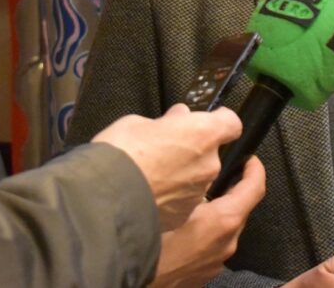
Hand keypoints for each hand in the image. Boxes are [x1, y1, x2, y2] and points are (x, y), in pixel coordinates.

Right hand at [91, 103, 243, 230]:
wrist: (102, 201)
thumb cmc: (119, 153)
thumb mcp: (137, 124)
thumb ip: (166, 122)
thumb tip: (179, 117)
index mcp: (203, 134)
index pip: (231, 123)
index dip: (220, 121)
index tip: (210, 121)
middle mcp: (209, 164)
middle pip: (212, 154)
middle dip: (194, 150)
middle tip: (168, 149)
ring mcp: (199, 193)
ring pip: (199, 179)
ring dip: (184, 175)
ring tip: (153, 176)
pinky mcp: (185, 216)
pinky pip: (185, 201)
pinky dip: (174, 197)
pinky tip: (150, 195)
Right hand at [152, 156, 265, 287]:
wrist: (132, 287)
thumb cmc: (149, 246)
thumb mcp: (170, 205)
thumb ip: (192, 189)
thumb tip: (199, 177)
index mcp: (224, 220)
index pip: (255, 187)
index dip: (255, 168)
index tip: (249, 157)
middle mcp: (228, 241)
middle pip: (241, 207)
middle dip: (233, 188)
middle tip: (216, 173)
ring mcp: (219, 260)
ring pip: (227, 226)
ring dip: (218, 210)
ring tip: (195, 199)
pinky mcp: (208, 272)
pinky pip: (215, 244)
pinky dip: (208, 231)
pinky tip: (185, 227)